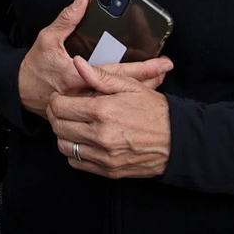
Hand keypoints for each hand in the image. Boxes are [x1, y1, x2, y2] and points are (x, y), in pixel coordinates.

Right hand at [18, 0, 172, 117]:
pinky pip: (111, 102)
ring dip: (141, 90)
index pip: (116, 73)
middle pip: (123, 91)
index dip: (142, 68)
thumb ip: (66, 20)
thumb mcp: (47, 39)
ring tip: (160, 78)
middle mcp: (85, 95)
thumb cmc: (36, 66)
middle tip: (168, 68)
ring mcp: (87, 104)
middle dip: (149, 79)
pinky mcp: (86, 108)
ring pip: (119, 99)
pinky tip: (139, 89)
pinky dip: (126, 96)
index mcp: (77, 77)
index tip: (162, 62)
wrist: (21, 93)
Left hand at [49, 57, 171, 178]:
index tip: (60, 98)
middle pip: (58, 127)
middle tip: (63, 111)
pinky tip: (83, 141)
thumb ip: (100, 76)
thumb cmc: (154, 110)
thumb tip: (77, 63)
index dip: (56, 100)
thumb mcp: (130, 86)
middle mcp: (100, 135)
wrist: (177, 140)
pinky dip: (74, 152)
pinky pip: (77, 163)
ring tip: (74, 125)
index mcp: (102, 111)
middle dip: (56, 117)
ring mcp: (103, 156)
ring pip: (64, 146)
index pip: (60, 107)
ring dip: (63, 135)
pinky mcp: (108, 170)